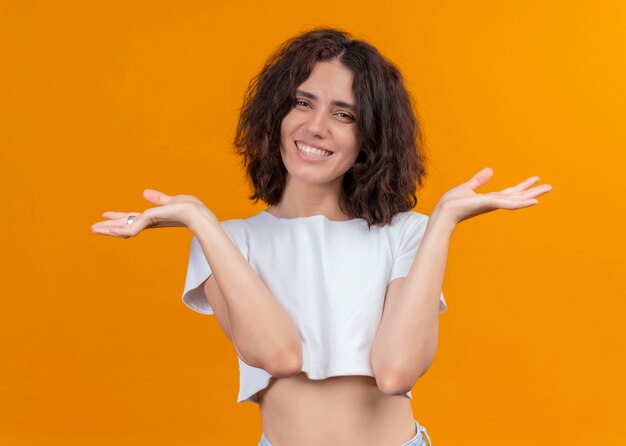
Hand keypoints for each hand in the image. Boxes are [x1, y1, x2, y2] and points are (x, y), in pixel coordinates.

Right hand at [90, 189, 215, 237]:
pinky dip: (119, 229)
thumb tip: (144, 192)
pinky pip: (131, 228)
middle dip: (108, 227)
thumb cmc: (188, 208)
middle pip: (124, 225)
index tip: (104, 216)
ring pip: (124, 229)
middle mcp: (148, 222)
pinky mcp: (150, 221)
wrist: (197, 213)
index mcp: (151, 217)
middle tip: (92, 228)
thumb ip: (157, 199)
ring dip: (108, 229)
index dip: (117, 218)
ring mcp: (149, 223)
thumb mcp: (169, 201)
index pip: (130, 219)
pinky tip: (109, 228)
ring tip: (94, 229)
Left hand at [435, 167, 552, 223]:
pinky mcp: (490, 204)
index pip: (510, 192)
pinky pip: (509, 204)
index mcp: (490, 198)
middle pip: (518, 196)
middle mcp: (494, 202)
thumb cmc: (452, 203)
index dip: (523, 186)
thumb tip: (490, 171)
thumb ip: (479, 180)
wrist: (444, 211)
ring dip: (532, 195)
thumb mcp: (467, 187)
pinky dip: (522, 204)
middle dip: (533, 191)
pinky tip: (534, 202)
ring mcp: (493, 204)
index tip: (535, 179)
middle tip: (550, 187)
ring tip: (546, 191)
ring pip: (517, 200)